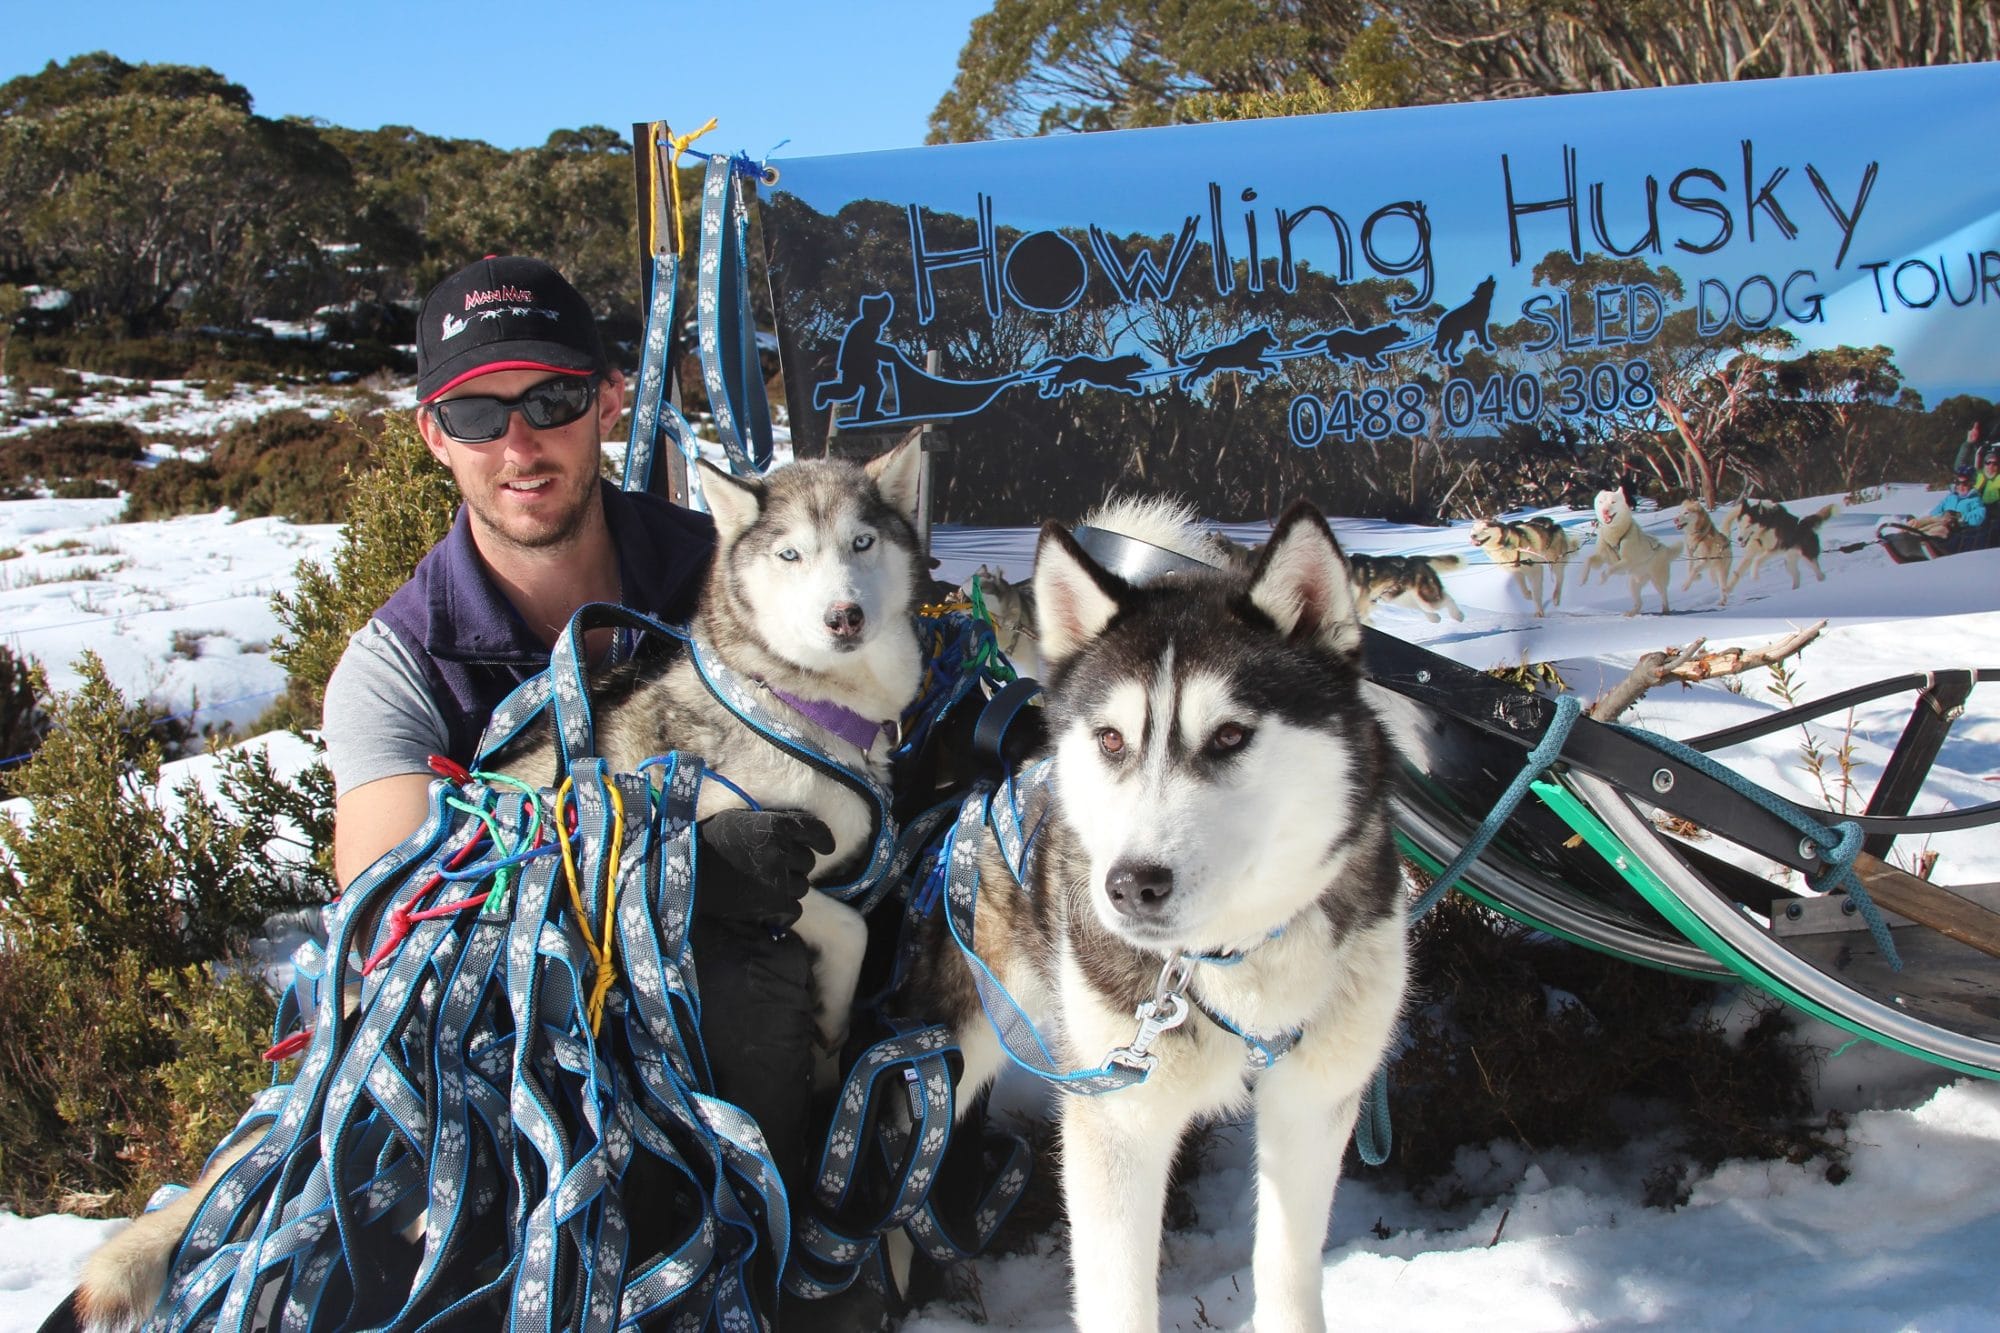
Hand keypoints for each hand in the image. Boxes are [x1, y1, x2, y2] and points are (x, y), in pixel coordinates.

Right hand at [693, 808, 834, 929]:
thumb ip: (771, 825)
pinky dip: (784, 909)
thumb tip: (797, 834)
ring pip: (802, 886)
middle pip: (807, 861)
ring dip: (788, 887)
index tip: (826, 848)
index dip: (823, 840)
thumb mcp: (741, 821)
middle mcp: (782, 850)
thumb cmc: (709, 843)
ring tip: (764, 886)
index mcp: (776, 825)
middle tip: (773, 869)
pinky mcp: (774, 903)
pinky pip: (795, 908)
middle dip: (795, 865)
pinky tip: (769, 907)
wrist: (687, 874)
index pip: (815, 830)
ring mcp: (779, 878)